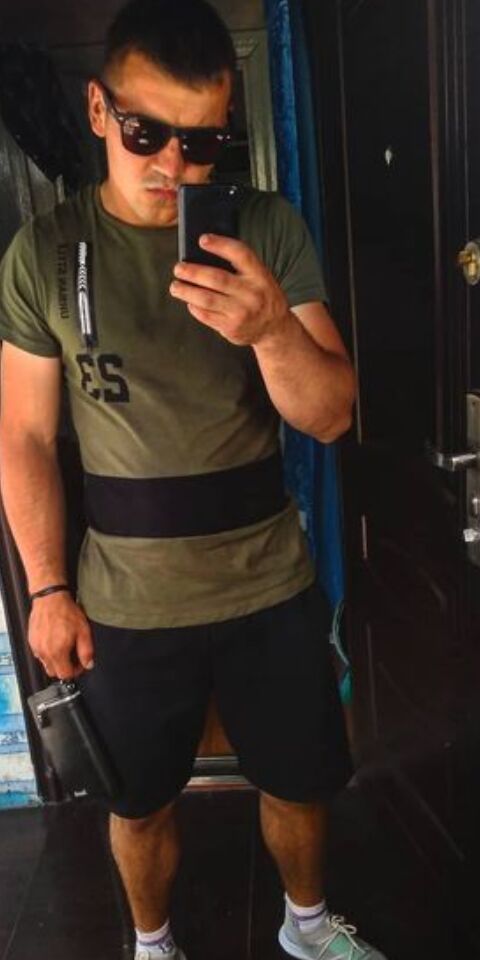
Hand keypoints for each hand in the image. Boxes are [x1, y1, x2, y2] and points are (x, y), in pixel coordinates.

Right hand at [28, 592, 94, 679]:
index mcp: (57, 652)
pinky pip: (39, 654)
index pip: (65, 675)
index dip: (75, 671)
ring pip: (46, 664)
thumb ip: (86, 651)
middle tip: (73, 656)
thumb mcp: (83, 631)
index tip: (80, 664)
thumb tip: (88, 664)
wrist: (50, 598)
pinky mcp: (31, 641)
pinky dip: (48, 652)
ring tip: (64, 647)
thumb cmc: (65, 612)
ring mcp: (36, 647)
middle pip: (54, 672)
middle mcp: (44, 652)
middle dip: (65, 668)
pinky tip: (55, 641)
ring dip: (56, 661)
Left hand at [169, 234, 290, 346]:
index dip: (221, 245)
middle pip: (217, 279)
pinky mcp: (231, 328)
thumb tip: (204, 255)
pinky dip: (194, 307)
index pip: (240, 255)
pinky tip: (189, 302)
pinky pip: (206, 316)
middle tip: (178, 268)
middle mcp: (252, 294)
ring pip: (207, 299)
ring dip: (187, 292)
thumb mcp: (261, 278)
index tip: (202, 240)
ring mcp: (241, 312)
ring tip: (175, 287)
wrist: (275, 328)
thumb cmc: (262, 296)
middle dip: (193, 272)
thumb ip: (240, 268)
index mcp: (260, 276)